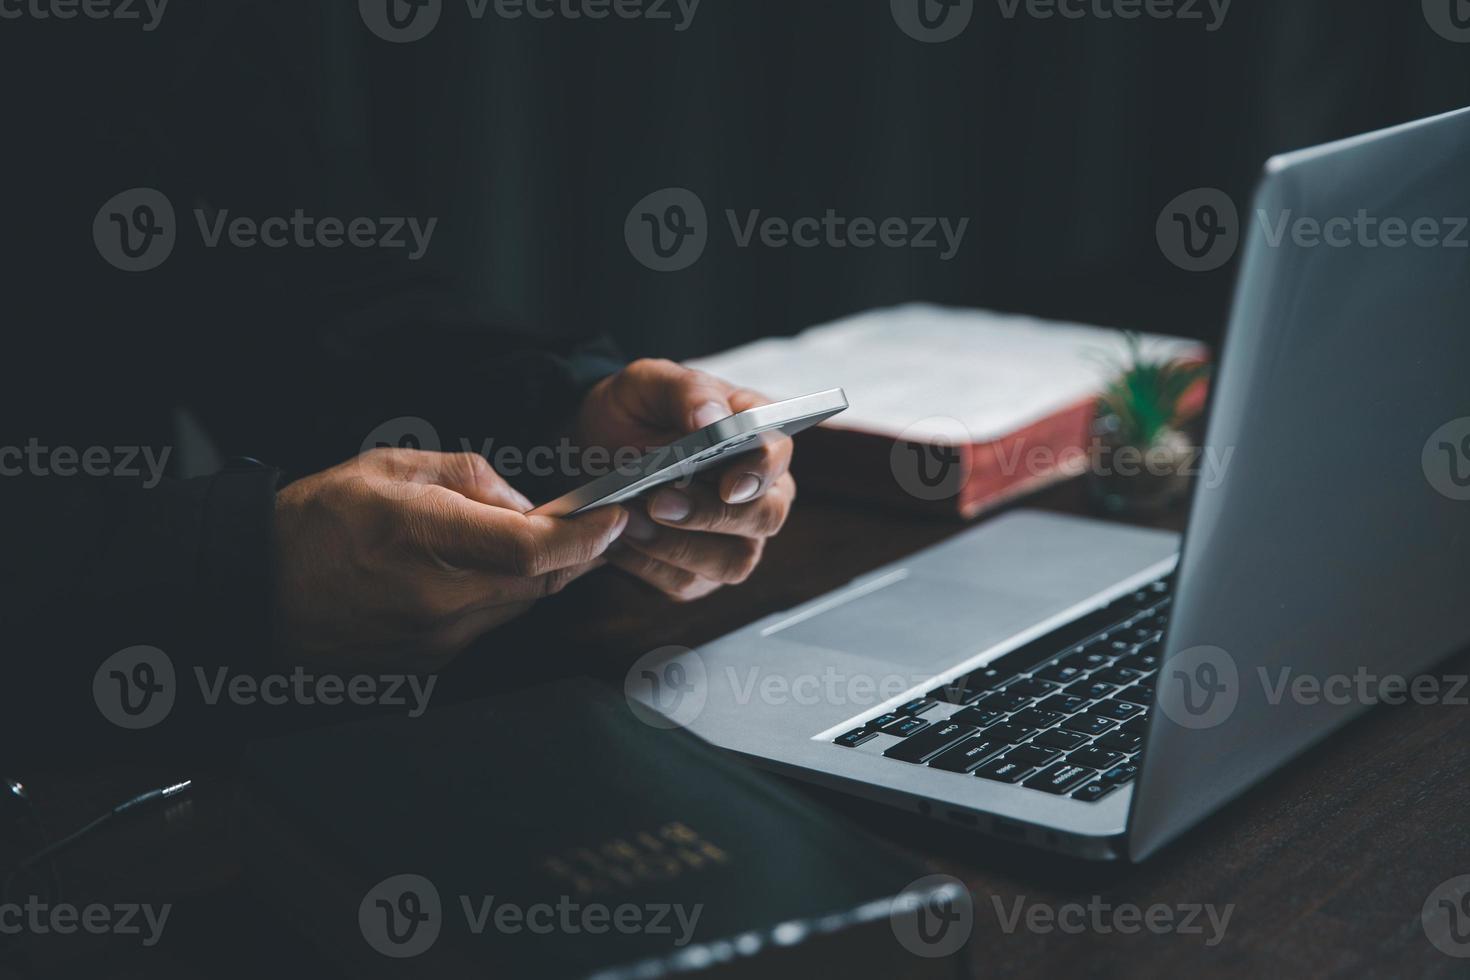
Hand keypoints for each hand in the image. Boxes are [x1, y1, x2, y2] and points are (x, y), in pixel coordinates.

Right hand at [274, 448, 627, 667]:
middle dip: (573, 552)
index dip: (586, 535)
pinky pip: (487, 626)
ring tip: (514, 541)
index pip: (536, 548)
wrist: (256, 590)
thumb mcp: (392, 466)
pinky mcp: (429, 663)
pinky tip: (470, 575)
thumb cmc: (319, 520)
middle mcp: (439, 599)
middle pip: (542, 581)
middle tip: (585, 524)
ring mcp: (436, 640)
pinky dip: (496, 597)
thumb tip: (525, 504)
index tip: (613, 515)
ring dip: (534, 574)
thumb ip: (471, 478)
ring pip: (519, 605)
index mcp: (428, 538)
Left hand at [573, 359, 794, 601]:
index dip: (760, 472)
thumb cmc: (636, 411)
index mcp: (757, 435)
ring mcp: (735, 536)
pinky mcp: (700, 570)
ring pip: (733, 561)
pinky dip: (650, 566)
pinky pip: (687, 583)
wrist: (594, 447)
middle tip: (658, 501)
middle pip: (765, 516)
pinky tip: (619, 543)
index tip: (727, 483)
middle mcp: (759, 491)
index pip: (778, 454)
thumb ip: (687, 392)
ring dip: (678, 547)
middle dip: (711, 515)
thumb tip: (713, 420)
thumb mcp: (649, 383)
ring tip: (629, 522)